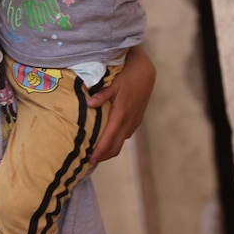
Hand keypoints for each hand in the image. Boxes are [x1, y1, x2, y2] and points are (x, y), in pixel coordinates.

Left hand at [88, 47, 155, 162]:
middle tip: (88, 161)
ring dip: (108, 150)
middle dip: (102, 156)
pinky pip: (124, 136)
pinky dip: (115, 142)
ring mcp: (134, 122)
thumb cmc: (127, 76)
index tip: (89, 160)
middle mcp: (129, 122)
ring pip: (120, 143)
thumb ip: (102, 95)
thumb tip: (89, 104)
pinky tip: (106, 140)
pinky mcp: (136, 121)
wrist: (145, 73)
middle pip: (115, 147)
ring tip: (95, 152)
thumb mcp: (113, 84)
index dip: (99, 152)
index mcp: (121, 114)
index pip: (109, 139)